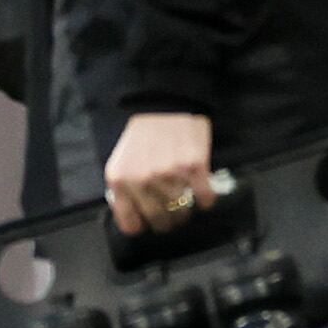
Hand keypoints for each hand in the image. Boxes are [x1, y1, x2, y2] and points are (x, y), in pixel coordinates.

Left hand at [105, 109, 215, 236]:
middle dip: (168, 222)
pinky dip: (206, 201)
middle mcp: (143, 181)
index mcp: (120, 180)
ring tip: (187, 201)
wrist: (163, 101)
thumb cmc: (142, 133)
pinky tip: (203, 195)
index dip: (143, 226)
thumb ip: (125, 189)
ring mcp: (170, 175)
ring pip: (182, 212)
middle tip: (173, 215)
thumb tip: (136, 217)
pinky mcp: (194, 167)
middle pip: (160, 220)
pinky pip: (204, 199)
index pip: (132, 224)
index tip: (150, 222)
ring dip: (187, 211)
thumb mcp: (121, 160)